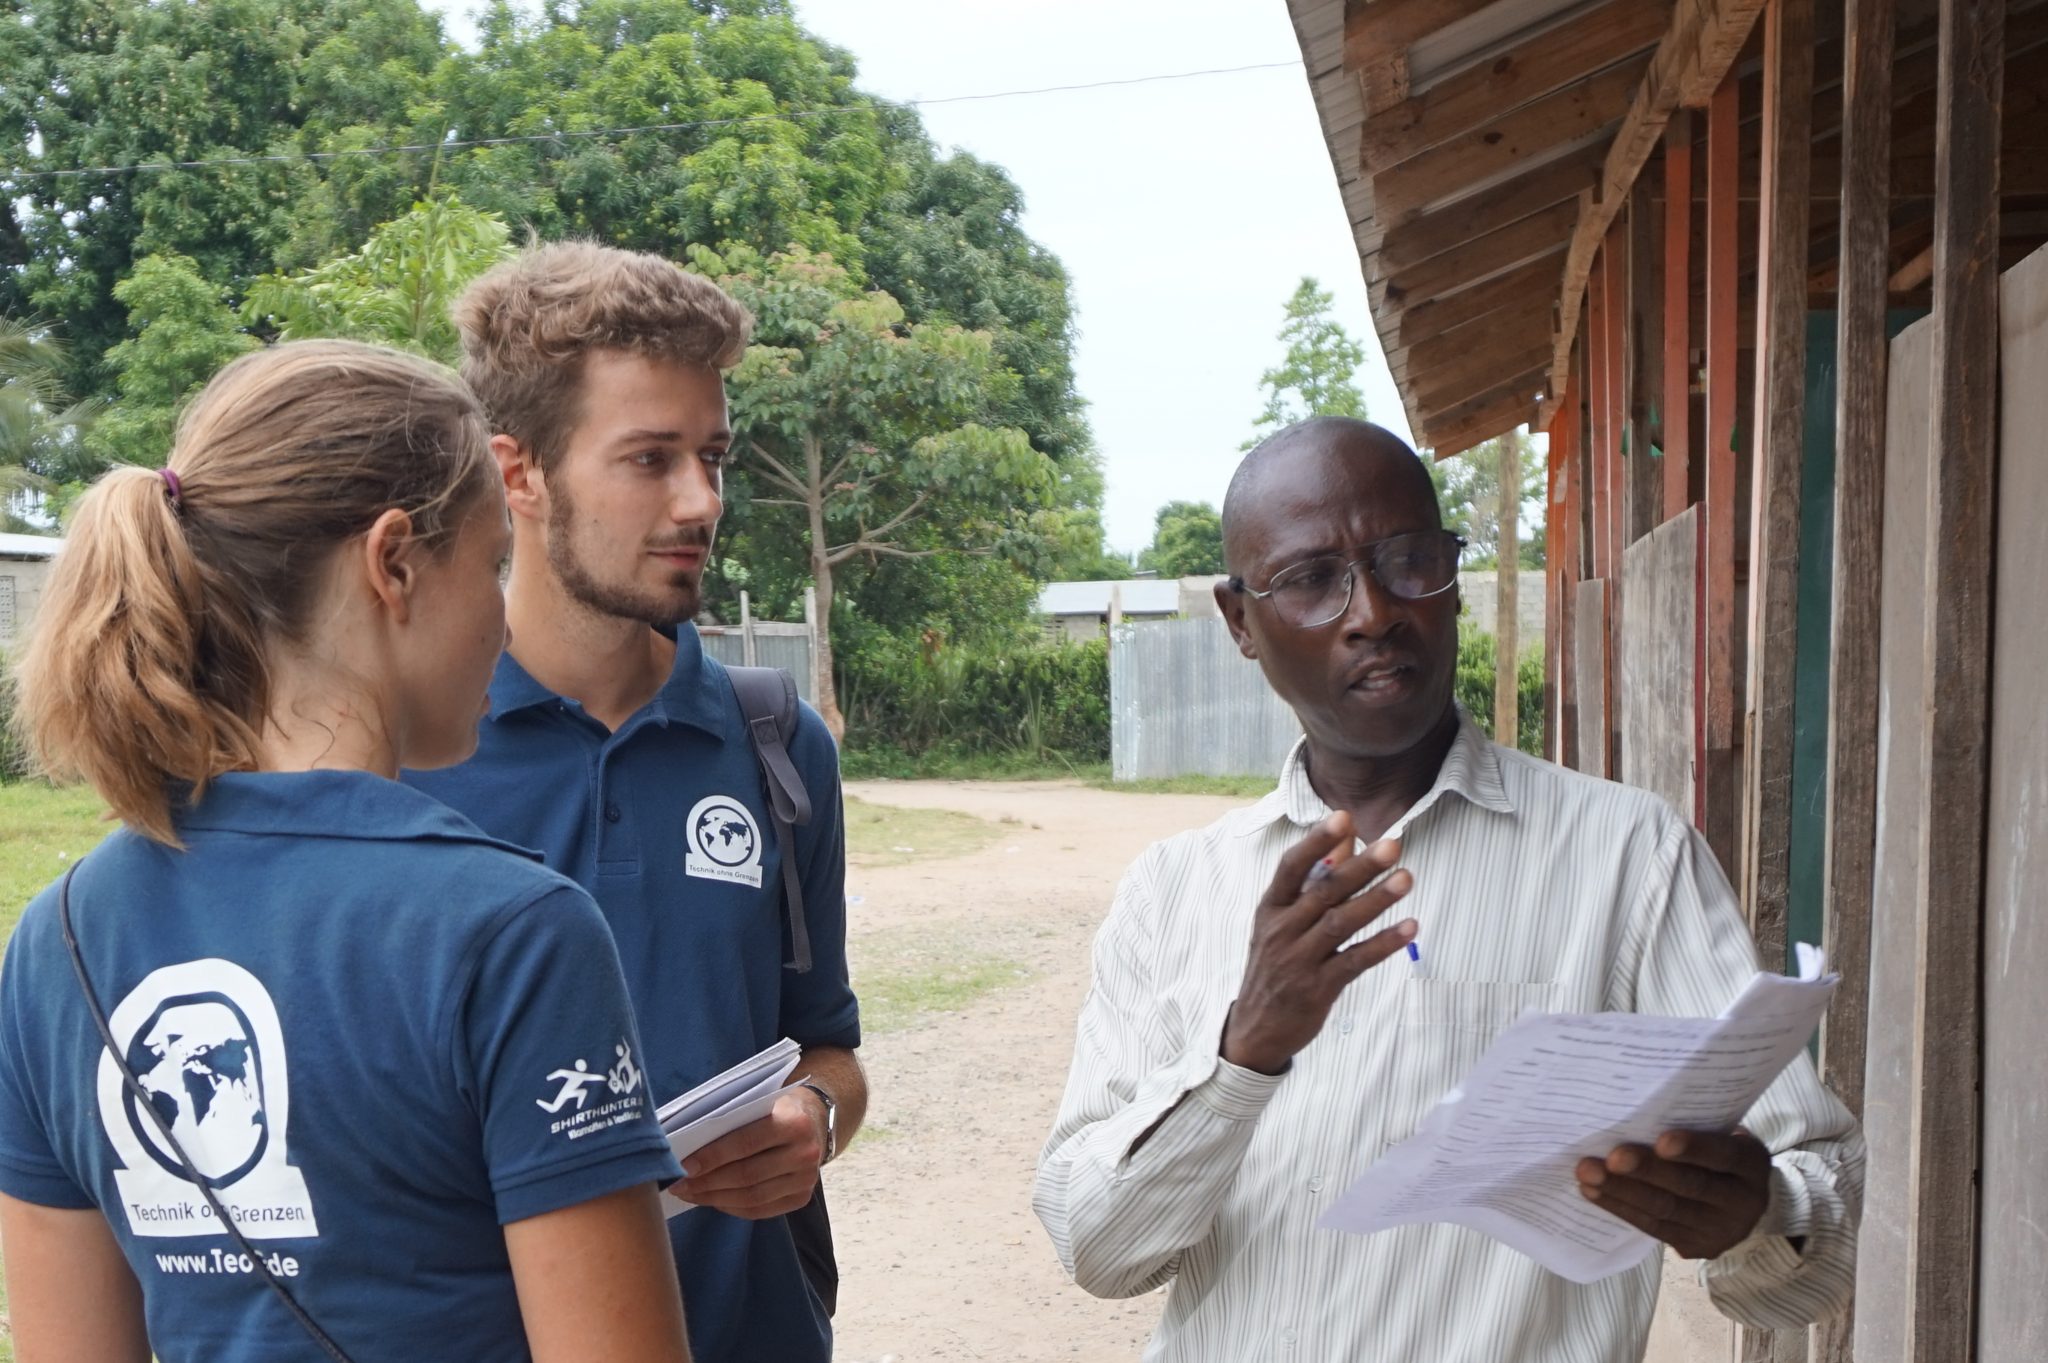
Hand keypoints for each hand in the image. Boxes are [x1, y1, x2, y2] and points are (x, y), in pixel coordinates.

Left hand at [674, 1088, 826, 1219]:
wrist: (814, 1120)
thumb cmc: (775, 1108)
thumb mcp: (759, 1103)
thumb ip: (732, 1122)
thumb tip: (688, 1150)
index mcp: (794, 1122)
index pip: (745, 1144)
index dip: (712, 1157)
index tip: (684, 1167)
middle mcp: (805, 1153)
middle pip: (747, 1175)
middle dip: (707, 1182)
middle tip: (679, 1184)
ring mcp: (806, 1179)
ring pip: (752, 1197)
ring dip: (715, 1198)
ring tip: (690, 1194)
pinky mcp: (802, 1198)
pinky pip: (760, 1210)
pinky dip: (731, 1208)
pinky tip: (712, 1201)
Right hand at [1220, 811, 1416, 1075]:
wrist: (1255, 1029)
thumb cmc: (1274, 965)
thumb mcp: (1282, 922)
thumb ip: (1313, 882)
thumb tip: (1343, 843)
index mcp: (1271, 909)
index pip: (1291, 868)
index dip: (1316, 841)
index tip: (1343, 818)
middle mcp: (1282, 930)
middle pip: (1324, 892)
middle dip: (1360, 867)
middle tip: (1393, 845)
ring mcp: (1299, 960)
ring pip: (1341, 923)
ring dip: (1376, 900)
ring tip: (1407, 878)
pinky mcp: (1319, 988)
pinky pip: (1356, 961)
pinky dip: (1383, 944)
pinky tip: (1409, 928)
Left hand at [1575, 1128, 1773, 1259]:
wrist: (1738, 1201)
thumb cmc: (1715, 1150)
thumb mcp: (1719, 1133)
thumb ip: (1691, 1123)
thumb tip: (1633, 1109)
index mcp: (1752, 1163)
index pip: (1724, 1155)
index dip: (1694, 1149)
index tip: (1661, 1140)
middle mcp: (1745, 1202)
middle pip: (1690, 1186)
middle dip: (1647, 1171)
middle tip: (1611, 1157)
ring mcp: (1721, 1231)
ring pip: (1666, 1210)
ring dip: (1621, 1191)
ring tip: (1588, 1173)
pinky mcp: (1695, 1247)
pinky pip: (1654, 1228)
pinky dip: (1620, 1208)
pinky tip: (1593, 1192)